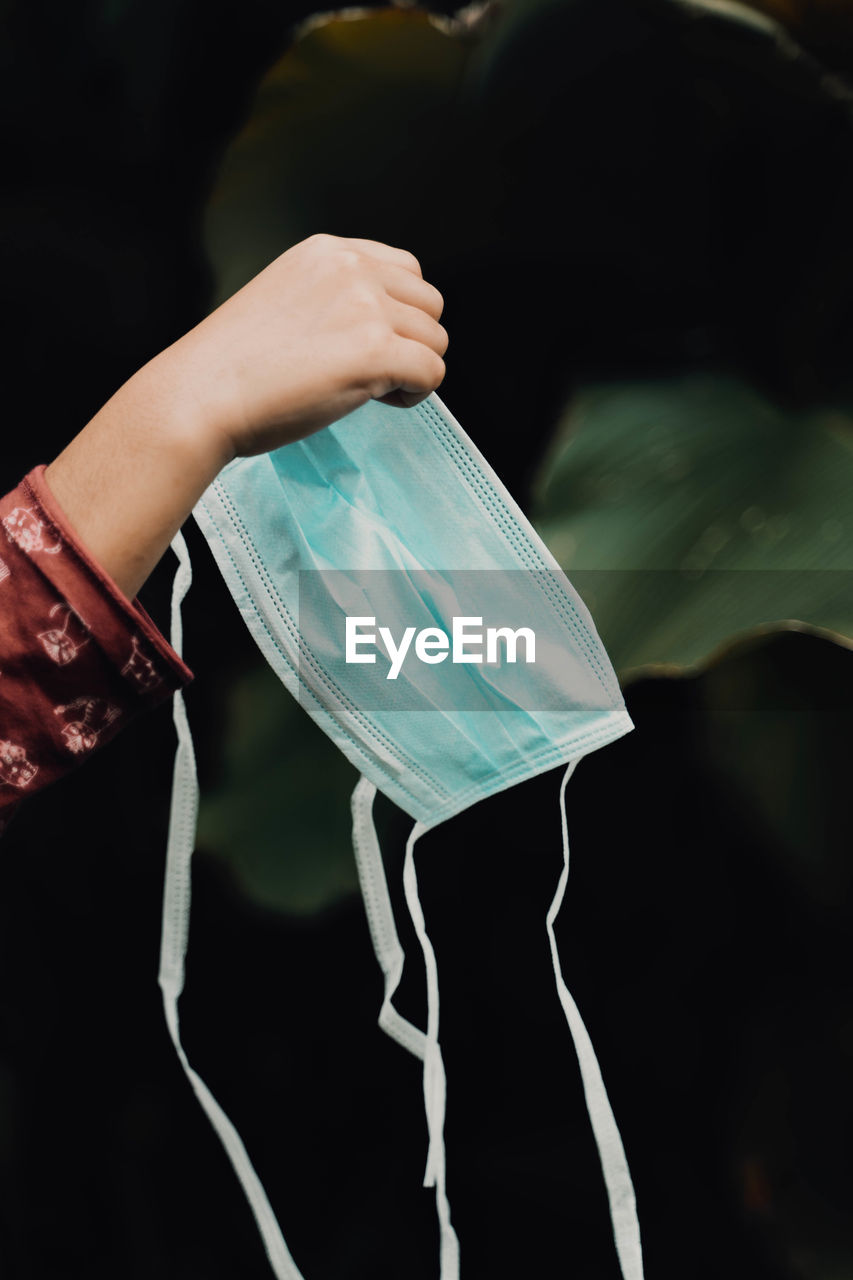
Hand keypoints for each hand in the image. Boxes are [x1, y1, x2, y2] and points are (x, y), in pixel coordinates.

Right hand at [160, 233, 448, 459]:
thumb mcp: (286, 299)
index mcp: (328, 252)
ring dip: (413, 369)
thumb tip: (380, 327)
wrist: (200, 396)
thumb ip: (333, 297)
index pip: (406, 270)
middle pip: (430, 303)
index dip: (398, 314)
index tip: (366, 342)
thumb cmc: (232, 366)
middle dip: (411, 341)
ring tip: (369, 388)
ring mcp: (365, 307)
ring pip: (436, 340)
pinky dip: (416, 393)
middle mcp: (351, 268)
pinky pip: (433, 371)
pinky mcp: (375, 352)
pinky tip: (379, 401)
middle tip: (370, 371)